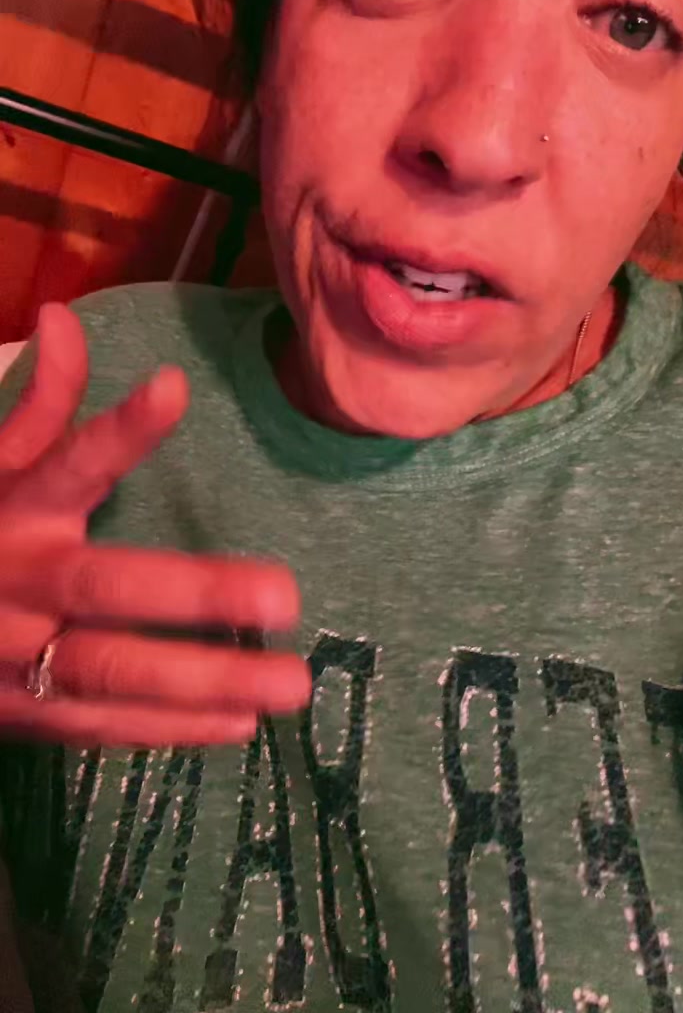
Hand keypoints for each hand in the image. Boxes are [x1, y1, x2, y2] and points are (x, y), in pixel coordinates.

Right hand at [0, 303, 309, 746]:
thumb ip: (36, 403)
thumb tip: (62, 317)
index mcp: (14, 508)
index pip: (68, 460)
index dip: (118, 430)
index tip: (172, 387)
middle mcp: (15, 578)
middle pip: (104, 584)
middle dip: (193, 593)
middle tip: (284, 598)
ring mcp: (14, 655)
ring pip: (111, 671)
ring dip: (203, 682)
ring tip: (290, 685)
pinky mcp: (19, 714)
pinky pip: (99, 724)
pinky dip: (168, 729)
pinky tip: (240, 724)